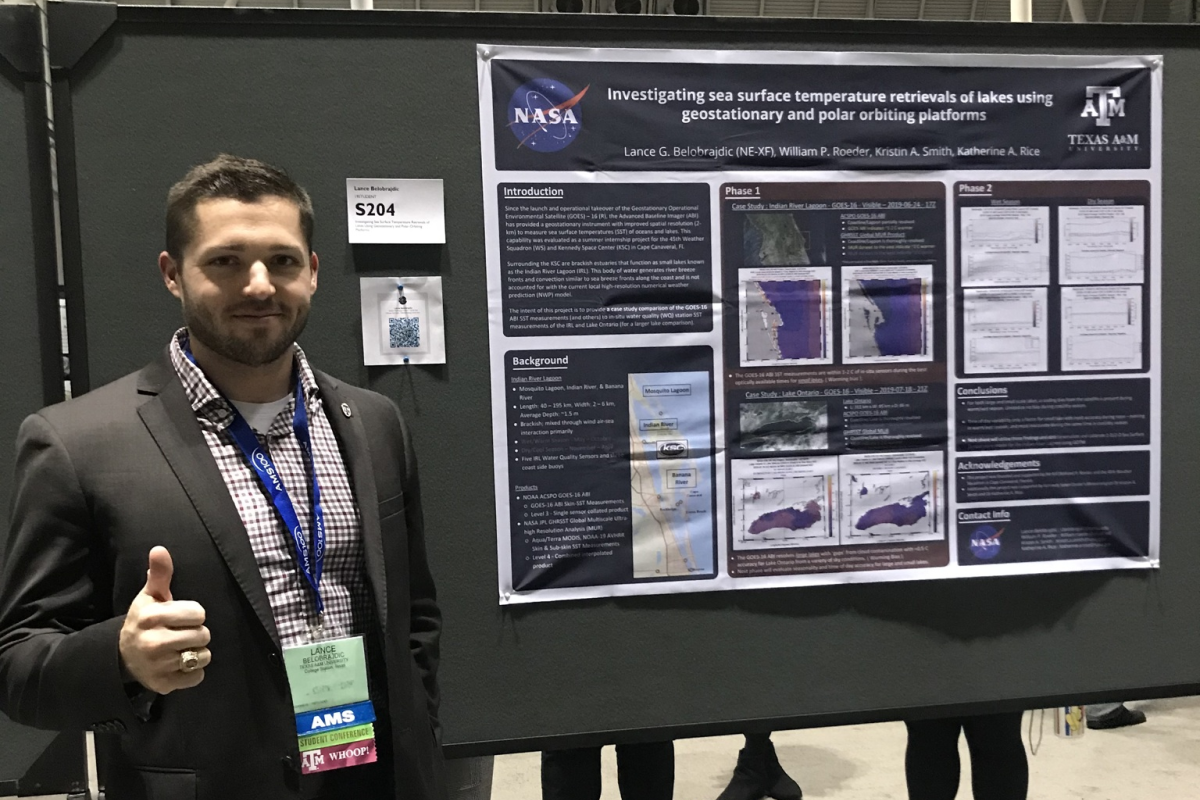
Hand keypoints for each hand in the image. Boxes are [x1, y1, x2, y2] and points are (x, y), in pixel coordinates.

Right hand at [118, 547, 210, 693]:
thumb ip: (159, 574)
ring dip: (197, 653)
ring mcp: (158, 665)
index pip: (198, 613)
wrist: (123, 656)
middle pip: (203, 635)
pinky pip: (197, 677)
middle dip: (197, 633)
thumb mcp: (150, 596)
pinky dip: (193, 672)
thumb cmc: (145, 621)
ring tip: (181, 648)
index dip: (194, 614)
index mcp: (151, 617)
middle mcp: (153, 642)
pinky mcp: (163, 684)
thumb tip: (159, 549)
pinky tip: (179, 665)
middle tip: (182, 633)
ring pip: (202, 656)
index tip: (182, 616)